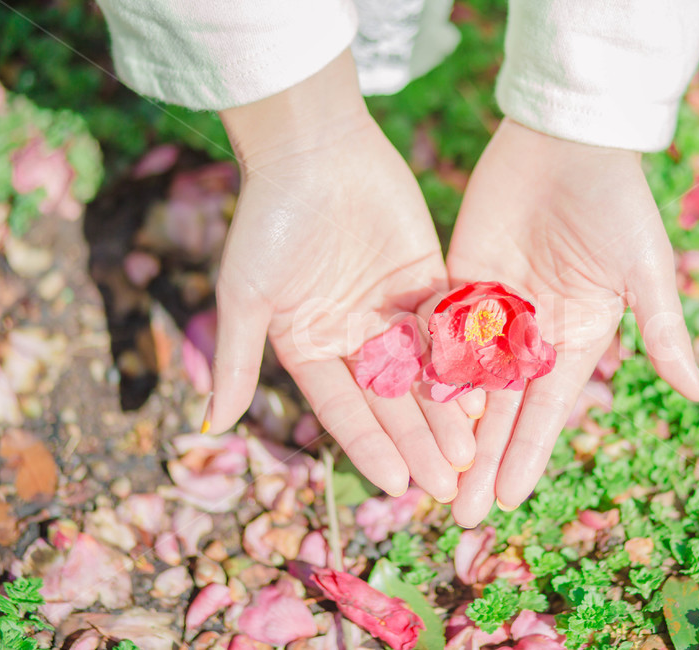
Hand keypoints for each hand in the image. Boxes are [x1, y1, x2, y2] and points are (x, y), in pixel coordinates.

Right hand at [209, 50, 473, 500]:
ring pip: (425, 371)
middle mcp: (353, 335)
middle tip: (448, 482)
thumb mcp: (247, 296)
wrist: (315, 147)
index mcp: (311, 346)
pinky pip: (448, 328)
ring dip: (447, 411)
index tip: (398, 485)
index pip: (346, 410)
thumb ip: (238, 360)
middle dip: (419, 441)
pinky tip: (486, 392)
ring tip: (472, 451)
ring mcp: (392, 309)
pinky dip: (465, 360)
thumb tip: (212, 425)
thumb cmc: (270, 221)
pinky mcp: (427, 279)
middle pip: (392, 400)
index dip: (371, 447)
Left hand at [446, 118, 698, 525]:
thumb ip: (663, 332)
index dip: (526, 454)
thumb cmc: (616, 202)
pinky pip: (438, 333)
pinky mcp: (458, 280)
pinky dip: (424, 370)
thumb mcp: (646, 270)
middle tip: (457, 511)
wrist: (566, 140)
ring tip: (428, 474)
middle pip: (500, 408)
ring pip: (464, 381)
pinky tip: (405, 408)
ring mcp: (492, 310)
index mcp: (576, 338)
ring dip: (447, 428)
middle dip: (480, 458)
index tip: (508, 500)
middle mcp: (532, 334)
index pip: (547, 410)